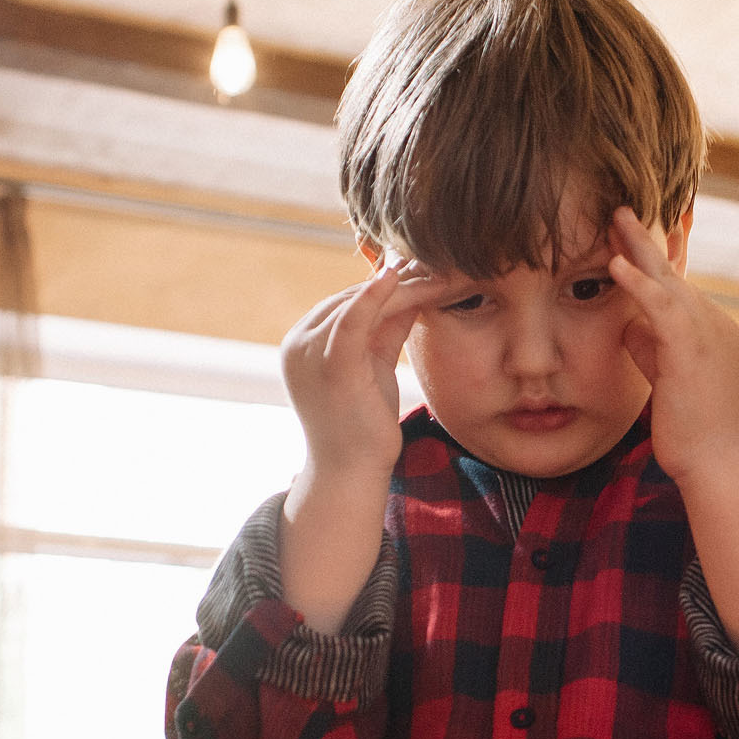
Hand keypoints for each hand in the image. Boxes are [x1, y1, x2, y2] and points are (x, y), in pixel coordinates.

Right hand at [280, 261, 436, 484]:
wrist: (351, 473)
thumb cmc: (363, 424)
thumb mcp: (374, 365)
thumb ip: (386, 328)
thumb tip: (411, 291)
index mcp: (302, 342)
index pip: (347, 302)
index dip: (387, 286)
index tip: (426, 270)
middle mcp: (297, 343)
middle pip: (353, 299)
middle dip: (399, 282)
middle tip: (440, 264)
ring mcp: (308, 353)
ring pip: (358, 304)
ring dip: (402, 286)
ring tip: (439, 273)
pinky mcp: (330, 366)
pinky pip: (351, 320)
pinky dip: (374, 295)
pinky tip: (398, 276)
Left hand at [606, 207, 738, 484]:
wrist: (720, 465)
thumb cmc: (694, 433)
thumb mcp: (667, 380)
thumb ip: (652, 348)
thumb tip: (629, 326)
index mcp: (711, 330)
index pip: (678, 284)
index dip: (654, 257)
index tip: (629, 232)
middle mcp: (715, 323)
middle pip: (674, 272)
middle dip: (645, 240)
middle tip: (619, 208)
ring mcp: (708, 333)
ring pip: (670, 280)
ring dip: (638, 247)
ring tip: (614, 217)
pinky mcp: (693, 350)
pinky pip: (663, 307)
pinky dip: (639, 283)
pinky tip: (615, 264)